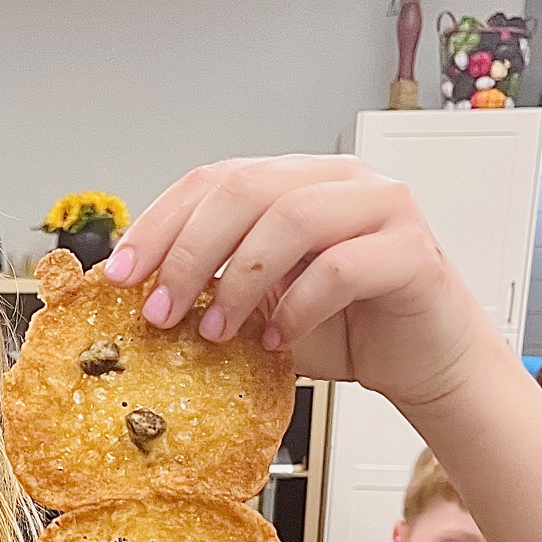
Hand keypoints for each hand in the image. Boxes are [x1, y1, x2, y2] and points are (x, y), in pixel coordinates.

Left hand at [104, 154, 492, 409]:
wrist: (423, 361)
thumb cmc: (342, 328)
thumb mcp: (258, 304)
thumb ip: (212, 284)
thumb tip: (136, 293)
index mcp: (293, 180)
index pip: (213, 180)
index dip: (159, 224)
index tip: (119, 274)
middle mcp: (336, 180)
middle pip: (245, 190)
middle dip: (188, 253)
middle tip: (159, 312)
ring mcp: (380, 207)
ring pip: (291, 219)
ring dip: (239, 281)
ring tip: (215, 332)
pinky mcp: (413, 251)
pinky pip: (342, 268)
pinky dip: (297, 307)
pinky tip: (277, 340)